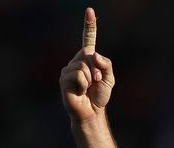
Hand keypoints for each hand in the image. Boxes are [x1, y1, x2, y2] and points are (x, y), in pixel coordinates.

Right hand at [59, 7, 114, 122]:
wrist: (91, 111)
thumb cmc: (99, 95)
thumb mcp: (109, 78)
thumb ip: (106, 64)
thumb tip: (93, 55)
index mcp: (88, 59)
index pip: (88, 39)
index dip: (89, 25)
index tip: (89, 10)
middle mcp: (76, 61)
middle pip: (89, 55)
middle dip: (97, 70)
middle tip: (96, 83)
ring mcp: (68, 69)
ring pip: (83, 66)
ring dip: (90, 79)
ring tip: (88, 88)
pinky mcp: (64, 79)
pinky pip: (78, 75)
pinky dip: (83, 84)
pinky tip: (80, 91)